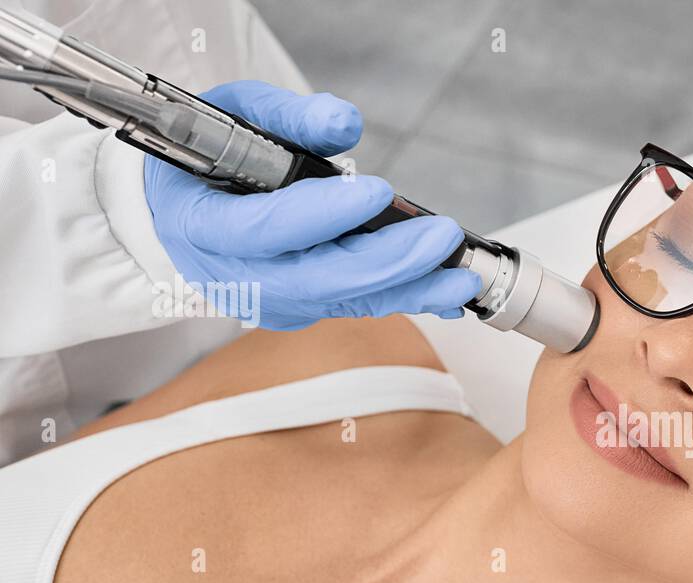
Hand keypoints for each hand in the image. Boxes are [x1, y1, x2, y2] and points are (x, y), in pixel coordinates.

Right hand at [144, 80, 480, 329]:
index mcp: (202, 225)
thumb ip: (288, 117)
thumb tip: (343, 124)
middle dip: (389, 261)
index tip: (374, 191)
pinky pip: (357, 306)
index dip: (323, 216)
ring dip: (411, 288)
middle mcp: (237, 276)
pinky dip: (404, 296)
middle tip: (442, 237)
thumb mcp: (234, 115)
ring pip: (347, 300)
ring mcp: (272, 301)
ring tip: (461, 274)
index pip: (267, 231)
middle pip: (321, 279)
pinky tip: (445, 290)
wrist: (184, 208)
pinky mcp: (302, 310)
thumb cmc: (206, 159)